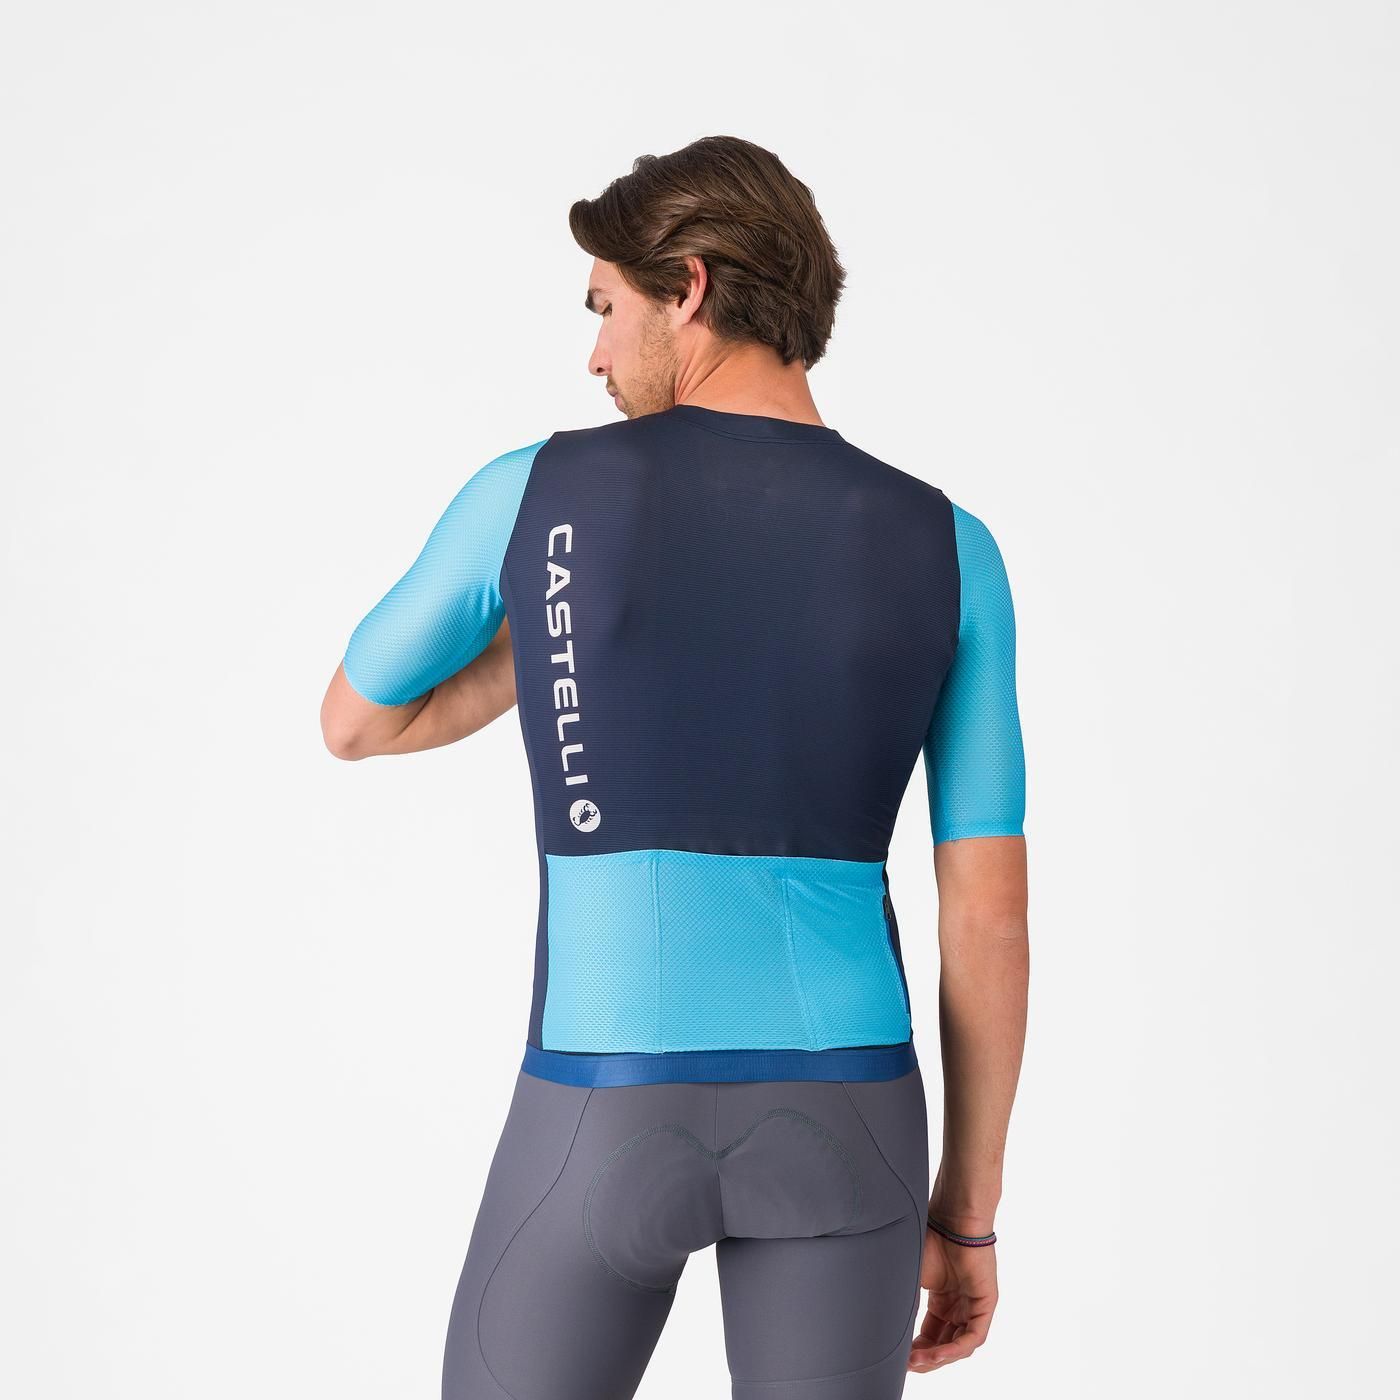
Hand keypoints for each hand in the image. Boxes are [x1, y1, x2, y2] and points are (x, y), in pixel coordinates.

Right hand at [907, 1226, 997, 1372]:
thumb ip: (904, 1301)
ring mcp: (973, 1306)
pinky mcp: (986, 1304)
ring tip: (917, 1361)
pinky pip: (974, 1336)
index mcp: (942, 1299)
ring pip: (958, 1344)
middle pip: (944, 1344)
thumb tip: (884, 1325)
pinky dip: (956, 1348)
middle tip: (907, 1364)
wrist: (951, 1217)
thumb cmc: (930, 1237)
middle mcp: (959, 1305)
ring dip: (938, 1357)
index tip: (900, 1357)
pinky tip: (938, 1354)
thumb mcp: (912, 1277)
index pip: (931, 1334)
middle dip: (925, 1358)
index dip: (916, 1349)